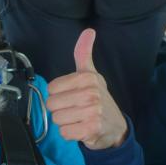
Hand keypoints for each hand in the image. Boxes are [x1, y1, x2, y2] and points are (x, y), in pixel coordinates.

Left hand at [46, 29, 127, 149]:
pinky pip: (64, 132)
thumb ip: (84, 53)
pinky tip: (81, 129)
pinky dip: (70, 134)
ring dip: (65, 122)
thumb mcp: (91, 74)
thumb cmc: (98, 99)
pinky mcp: (92, 128)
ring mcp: (92, 111)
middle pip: (52, 104)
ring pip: (57, 119)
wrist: (115, 126)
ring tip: (78, 119)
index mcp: (87, 77)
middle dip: (60, 109)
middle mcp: (91, 93)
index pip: (51, 88)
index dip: (58, 94)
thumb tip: (89, 30)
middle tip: (75, 109)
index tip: (72, 96)